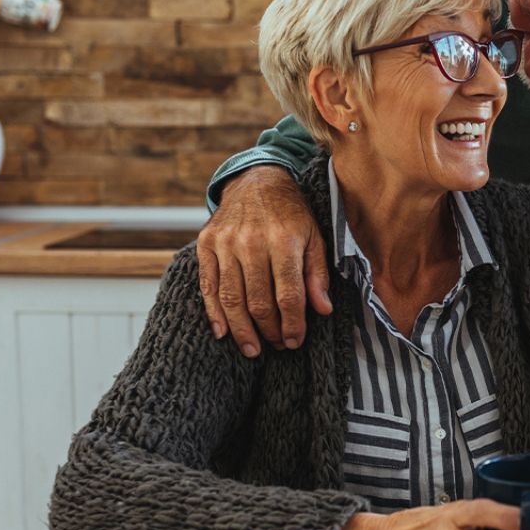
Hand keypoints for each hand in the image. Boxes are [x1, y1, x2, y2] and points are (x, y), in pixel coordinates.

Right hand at [196, 165, 332, 355]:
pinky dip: (214, 313)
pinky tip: (223, 332)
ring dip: (242, 330)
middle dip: (269, 330)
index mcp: (284, 240)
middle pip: (259, 301)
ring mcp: (225, 243)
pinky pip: (208, 286)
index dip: (292, 324)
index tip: (295, 341)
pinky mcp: (206, 244)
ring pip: (232, 299)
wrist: (256, 180)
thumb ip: (317, 274)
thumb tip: (323, 309)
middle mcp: (252, 242)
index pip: (288, 294)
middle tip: (277, 345)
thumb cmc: (291, 213)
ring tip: (253, 349)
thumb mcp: (314, 237)